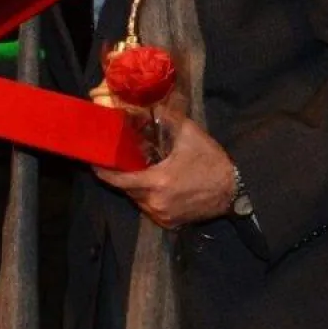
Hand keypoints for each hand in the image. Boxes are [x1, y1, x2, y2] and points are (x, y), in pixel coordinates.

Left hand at [94, 101, 235, 228]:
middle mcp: (156, 203)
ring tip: (137, 170)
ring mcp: (163, 216)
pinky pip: (150, 209)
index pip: (119, 180)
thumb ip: (165, 118)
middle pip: (127, 190)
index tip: (94, 161)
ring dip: (135, 187)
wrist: (234, 189)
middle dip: (121, 176)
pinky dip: (147, 197)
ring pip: (138, 200)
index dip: (104, 171)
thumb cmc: (210, 161)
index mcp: (157, 182)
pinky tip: (153, 184)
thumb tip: (145, 106)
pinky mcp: (171, 223)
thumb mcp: (188, 134)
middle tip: (118, 160)